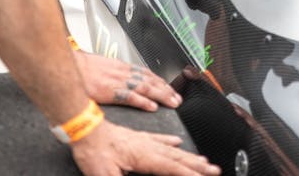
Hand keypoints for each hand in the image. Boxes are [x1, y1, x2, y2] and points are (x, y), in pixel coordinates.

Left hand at [71, 120, 220, 175]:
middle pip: (178, 158)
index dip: (190, 174)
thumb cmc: (93, 150)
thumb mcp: (105, 175)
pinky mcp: (136, 138)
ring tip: (204, 160)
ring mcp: (143, 141)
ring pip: (172, 150)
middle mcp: (148, 147)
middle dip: (198, 166)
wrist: (84, 128)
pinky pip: (160, 140)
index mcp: (144, 156)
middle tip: (214, 170)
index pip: (172, 168)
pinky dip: (171, 143)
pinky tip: (177, 142)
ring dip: (189, 156)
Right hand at [74, 51, 181, 110]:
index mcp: (122, 67)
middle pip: (150, 81)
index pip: (146, 73)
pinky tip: (152, 107)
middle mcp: (124, 73)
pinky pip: (131, 97)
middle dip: (166, 89)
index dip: (160, 81)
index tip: (169, 87)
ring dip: (161, 95)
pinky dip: (143, 102)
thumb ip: (114, 72)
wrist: (71, 65)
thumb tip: (121, 79)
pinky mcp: (111, 91)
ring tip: (172, 102)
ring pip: (146, 88)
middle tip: (177, 98)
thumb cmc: (83, 67)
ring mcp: (118, 82)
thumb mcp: (103, 66)